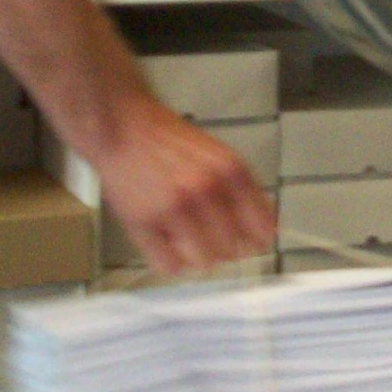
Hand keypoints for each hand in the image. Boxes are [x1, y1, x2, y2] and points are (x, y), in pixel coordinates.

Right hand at [96, 94, 276, 276]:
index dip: (256, 240)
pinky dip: (170, 262)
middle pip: (234, 250)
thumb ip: (243, 190)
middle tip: (211, 237)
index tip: (251, 243)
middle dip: (225, 247)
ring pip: (205, 263)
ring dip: (198, 256)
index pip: (262, 229)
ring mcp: (174, 208)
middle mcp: (206, 190)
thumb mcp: (219, 155)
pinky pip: (170, 266)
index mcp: (231, 171)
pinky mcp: (143, 223)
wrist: (123, 126)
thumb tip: (267, 227)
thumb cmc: (168, 141)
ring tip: (187, 239)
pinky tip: (166, 245)